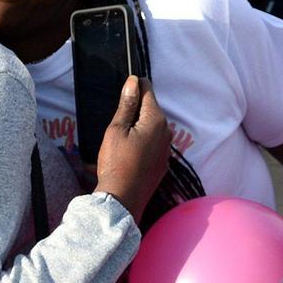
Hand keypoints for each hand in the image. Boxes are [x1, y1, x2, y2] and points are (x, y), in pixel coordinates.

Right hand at [94, 76, 170, 222]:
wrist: (123, 200)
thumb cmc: (116, 163)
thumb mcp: (116, 130)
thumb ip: (127, 105)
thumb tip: (133, 82)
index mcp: (155, 120)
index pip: (147, 89)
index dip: (134, 86)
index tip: (122, 91)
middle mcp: (166, 131)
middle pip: (150, 108)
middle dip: (135, 108)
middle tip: (116, 121)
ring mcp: (166, 148)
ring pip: (152, 126)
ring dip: (139, 125)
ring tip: (121, 139)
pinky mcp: (163, 162)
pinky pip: (154, 142)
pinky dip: (143, 140)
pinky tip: (129, 152)